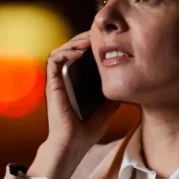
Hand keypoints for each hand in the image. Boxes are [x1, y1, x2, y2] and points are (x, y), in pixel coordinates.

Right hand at [27, 32, 119, 178]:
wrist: (73, 145)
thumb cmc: (85, 132)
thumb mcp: (106, 111)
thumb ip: (112, 98)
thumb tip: (126, 87)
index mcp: (74, 85)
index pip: (78, 58)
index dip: (89, 46)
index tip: (104, 41)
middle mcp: (63, 80)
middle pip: (69, 50)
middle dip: (83, 39)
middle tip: (97, 33)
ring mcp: (56, 82)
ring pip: (60, 50)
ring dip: (74, 42)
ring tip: (89, 39)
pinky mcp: (52, 84)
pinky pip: (54, 60)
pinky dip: (65, 52)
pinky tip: (79, 52)